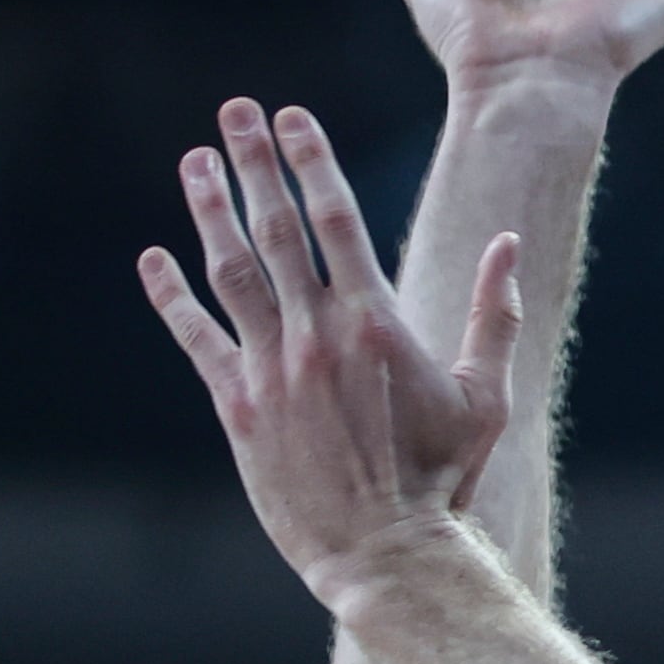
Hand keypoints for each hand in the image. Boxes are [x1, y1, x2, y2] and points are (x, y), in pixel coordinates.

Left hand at [138, 97, 524, 605]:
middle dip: (254, 163)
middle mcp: (317, 335)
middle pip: (277, 229)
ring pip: (231, 270)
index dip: (311, 163)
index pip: (337, 221)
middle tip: (234, 113)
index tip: (291, 118)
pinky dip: (171, 294)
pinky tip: (153, 258)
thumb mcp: (486, 395)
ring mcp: (271, 368)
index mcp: (378, 324)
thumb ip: (496, 315)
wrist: (386, 551)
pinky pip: (196, 335)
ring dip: (209, 211)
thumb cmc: (444, 477)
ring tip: (195, 163)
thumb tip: (510, 246)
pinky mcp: (238, 406)